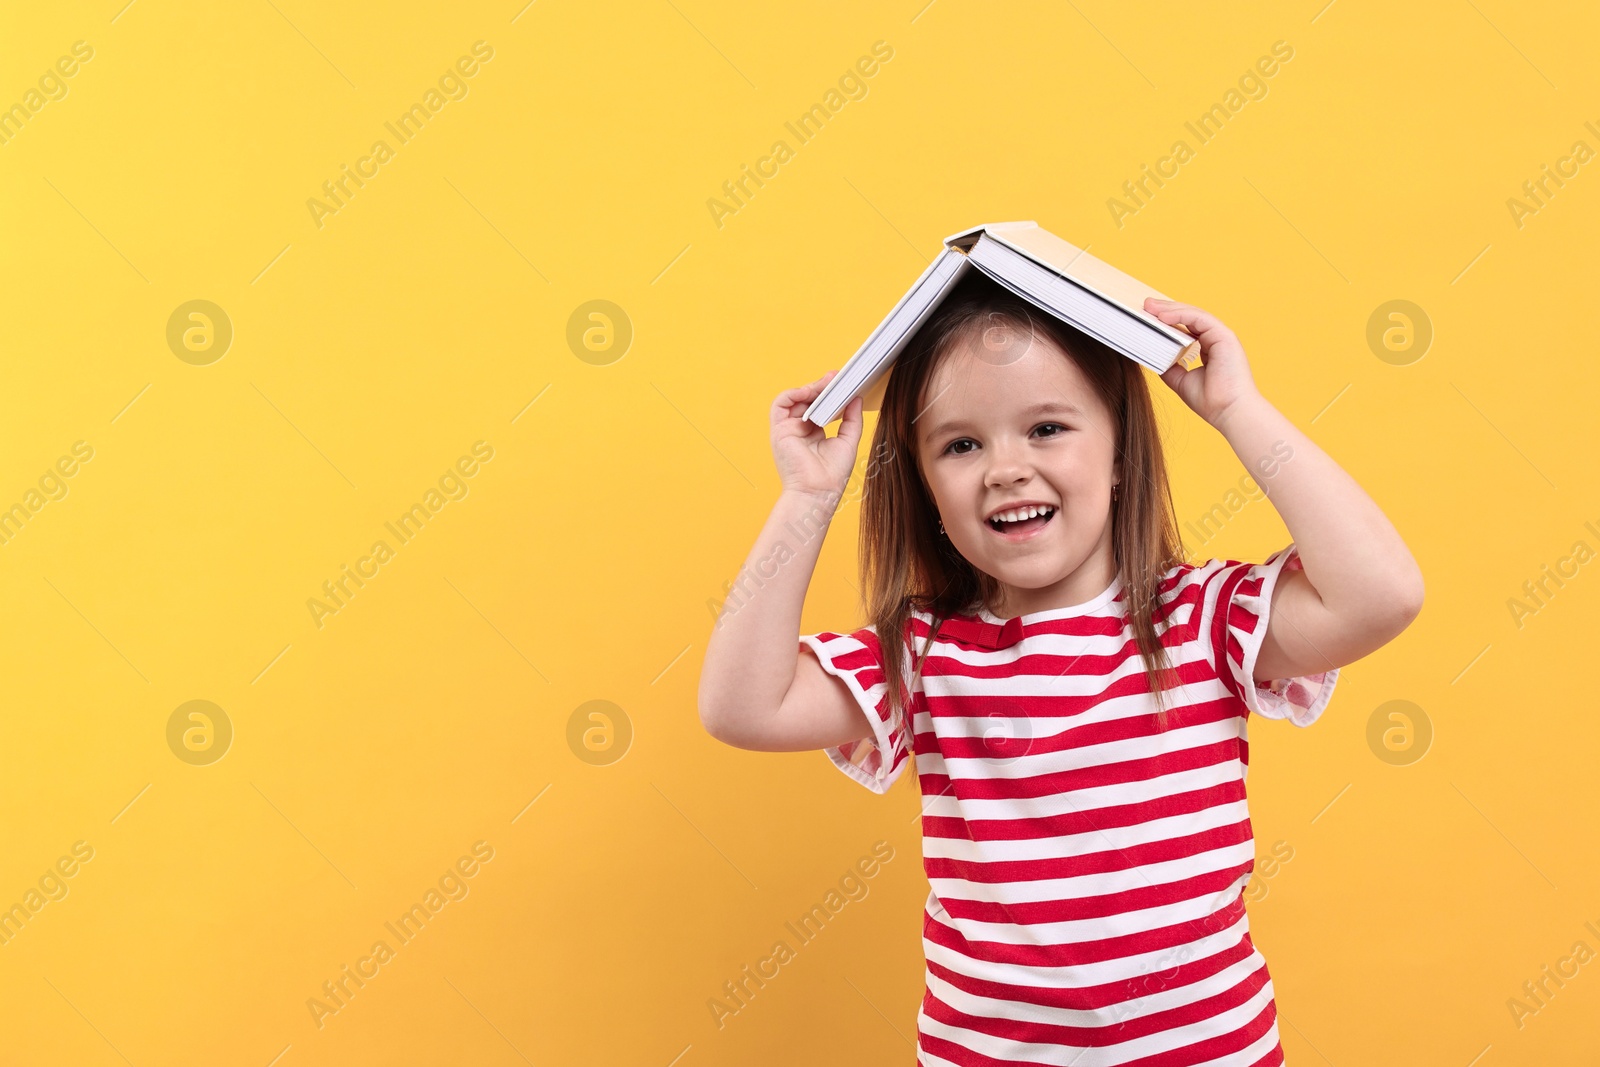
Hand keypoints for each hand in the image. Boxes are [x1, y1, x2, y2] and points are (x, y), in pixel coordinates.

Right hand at [770, 370, 863, 498]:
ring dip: (810, 388)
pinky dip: (794, 393)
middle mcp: (799, 430)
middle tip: (836, 378)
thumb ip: (852, 419)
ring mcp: (788, 429)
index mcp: (814, 434)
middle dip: (822, 387)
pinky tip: (809, 391)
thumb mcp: (848, 441)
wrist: (818, 492)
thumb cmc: (832, 475)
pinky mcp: (779, 430)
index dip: (830, 394)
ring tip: (826, 384)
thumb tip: (856, 398)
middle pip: (807, 400)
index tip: (843, 384)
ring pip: (795, 399)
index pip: (820, 406)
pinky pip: (781, 404)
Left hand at [1144, 297, 1261, 429]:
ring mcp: (1221, 336)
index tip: (1147, 317)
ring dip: (1170, 309)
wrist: (1228, 412)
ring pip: (1193, 315)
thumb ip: (1169, 366)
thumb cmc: (1210, 401)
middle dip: (1165, 310)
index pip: (1186, 328)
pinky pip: (1200, 319)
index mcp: (1208, 349)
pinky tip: (1163, 316)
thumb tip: (1152, 356)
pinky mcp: (1225, 336)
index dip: (1167, 321)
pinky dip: (1181, 315)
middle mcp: (1216, 339)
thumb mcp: (1180, 380)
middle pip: (1188, 318)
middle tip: (1145, 305)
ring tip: (1149, 307)